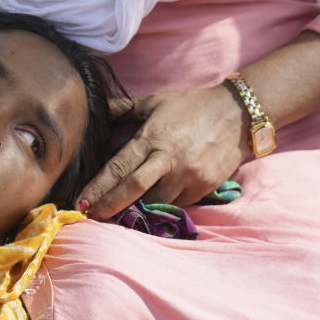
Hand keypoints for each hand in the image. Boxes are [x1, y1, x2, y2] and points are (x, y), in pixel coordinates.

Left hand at [77, 85, 247, 218]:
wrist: (238, 113)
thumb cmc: (190, 106)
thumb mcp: (153, 102)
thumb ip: (122, 108)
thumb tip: (95, 105)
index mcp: (151, 138)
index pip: (119, 167)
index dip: (98, 187)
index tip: (81, 201)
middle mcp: (168, 159)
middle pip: (133, 189)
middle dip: (110, 206)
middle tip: (91, 216)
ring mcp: (188, 175)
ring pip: (155, 202)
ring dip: (136, 210)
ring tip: (117, 214)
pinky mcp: (204, 186)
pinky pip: (177, 204)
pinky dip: (161, 207)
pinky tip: (149, 207)